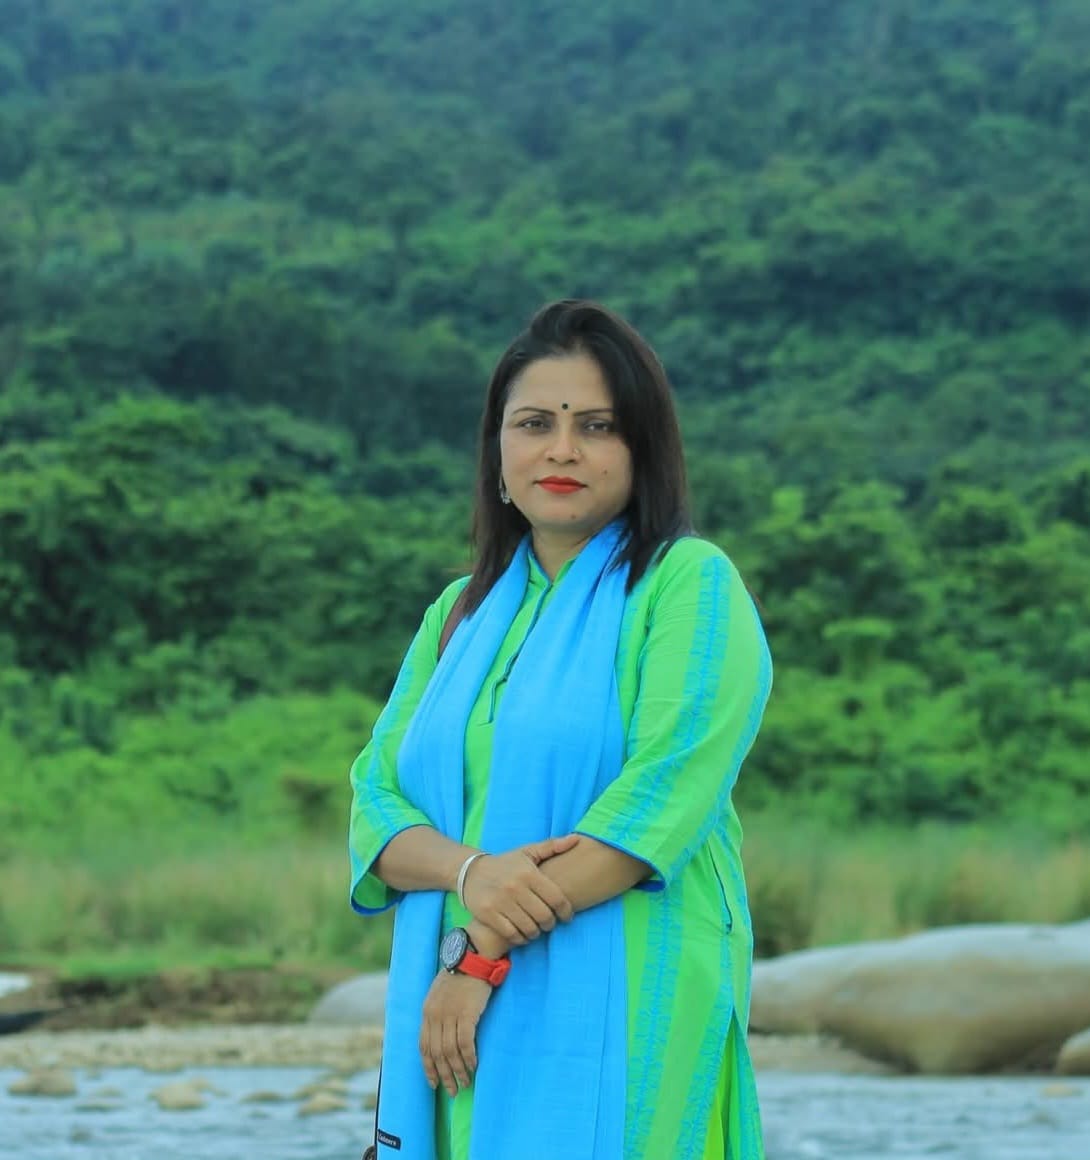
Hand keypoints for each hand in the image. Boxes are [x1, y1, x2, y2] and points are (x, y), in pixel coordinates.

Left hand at [420, 969, 491, 1097]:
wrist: (473, 956)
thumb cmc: (461, 973)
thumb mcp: (440, 992)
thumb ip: (437, 1012)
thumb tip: (440, 1034)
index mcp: (427, 1011)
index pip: (423, 1046)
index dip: (428, 1067)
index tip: (434, 1083)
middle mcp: (435, 1015)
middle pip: (436, 1053)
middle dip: (444, 1075)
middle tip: (453, 1090)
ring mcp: (450, 1014)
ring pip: (450, 1052)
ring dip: (458, 1071)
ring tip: (466, 1082)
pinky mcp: (466, 1013)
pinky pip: (465, 1043)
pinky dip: (468, 1058)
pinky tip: (474, 1066)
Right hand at [463, 836, 578, 945]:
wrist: (470, 872)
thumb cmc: (505, 863)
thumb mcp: (527, 852)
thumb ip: (552, 846)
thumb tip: (576, 839)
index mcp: (529, 873)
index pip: (556, 898)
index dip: (566, 911)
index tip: (567, 916)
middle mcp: (515, 887)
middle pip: (544, 916)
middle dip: (550, 924)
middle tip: (549, 923)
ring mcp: (501, 902)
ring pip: (529, 928)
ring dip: (536, 933)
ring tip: (536, 929)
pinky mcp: (489, 914)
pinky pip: (512, 934)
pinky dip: (520, 938)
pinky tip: (522, 934)